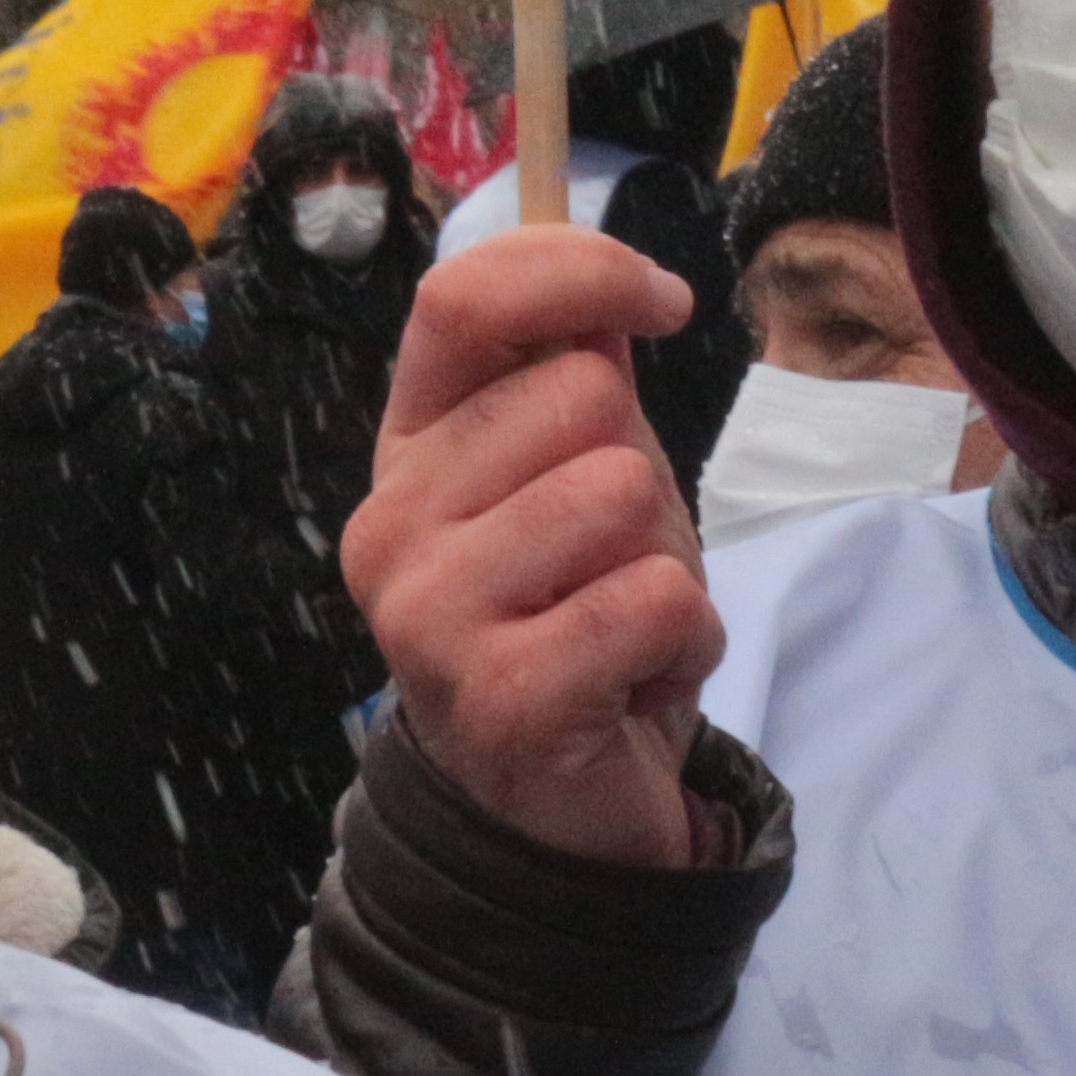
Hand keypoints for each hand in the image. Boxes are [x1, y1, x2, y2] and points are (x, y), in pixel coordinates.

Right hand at [339, 226, 718, 872]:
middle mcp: (392, 522)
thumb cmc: (573, 615)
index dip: (582, 271)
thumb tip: (616, 284)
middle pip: (580, 395)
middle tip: (614, 555)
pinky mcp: (502, 696)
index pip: (464, 298)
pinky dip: (684, 637)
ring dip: (665, 560)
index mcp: (407, 449)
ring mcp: (431, 615)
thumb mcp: (572, 477)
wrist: (555, 804)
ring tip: (620, 619)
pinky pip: (656, 597)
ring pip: (622, 491)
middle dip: (645, 466)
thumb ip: (577, 377)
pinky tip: (632, 679)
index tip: (663, 303)